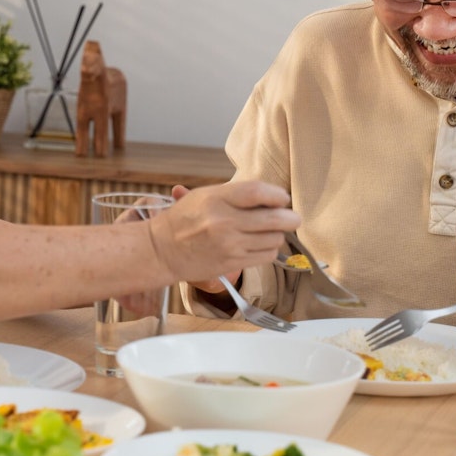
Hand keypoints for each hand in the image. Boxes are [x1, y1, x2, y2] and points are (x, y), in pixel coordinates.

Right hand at [145, 180, 299, 284]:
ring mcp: (229, 245)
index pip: (257, 192)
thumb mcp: (204, 195)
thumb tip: (272, 198)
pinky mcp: (232, 263)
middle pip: (274, 219)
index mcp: (216, 199)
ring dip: (277, 234)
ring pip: (274, 239)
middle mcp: (224, 222)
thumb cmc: (183, 219)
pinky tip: (260, 244)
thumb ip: (237, 194)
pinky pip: (266, 256)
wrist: (162, 250)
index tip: (282, 198)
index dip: (277, 195)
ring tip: (269, 231)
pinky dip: (269, 249)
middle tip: (292, 217)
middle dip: (290, 218)